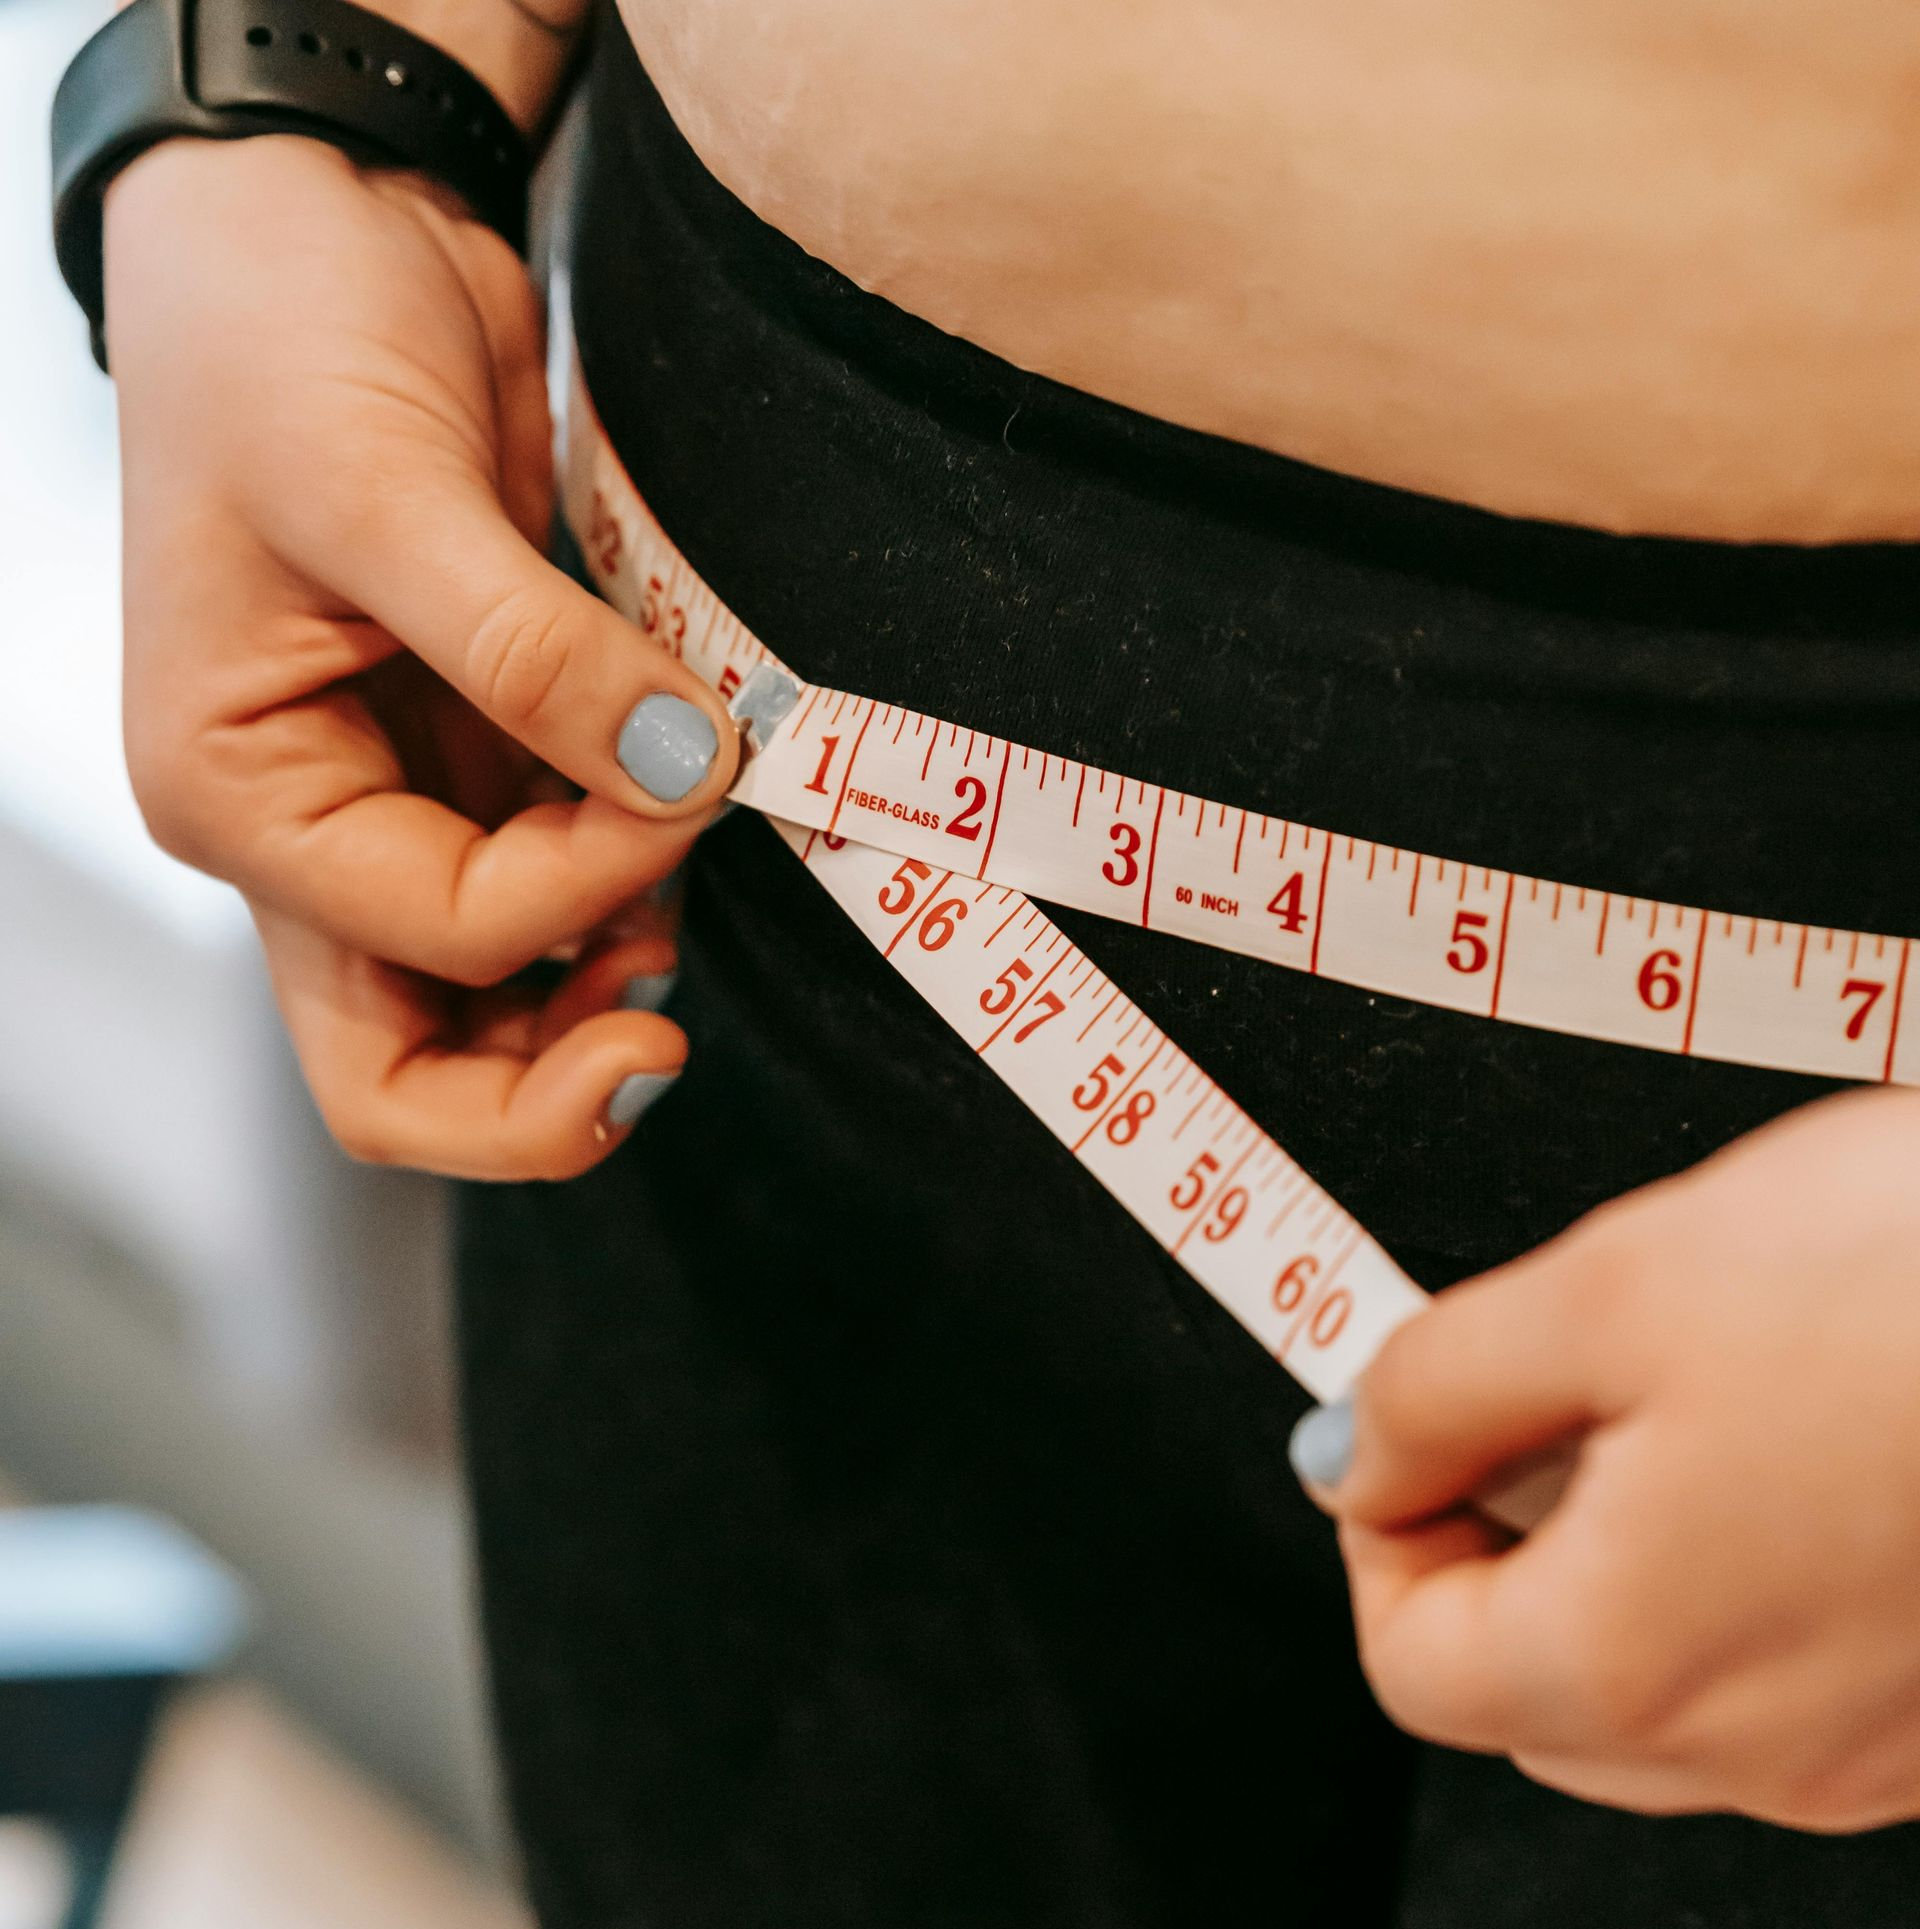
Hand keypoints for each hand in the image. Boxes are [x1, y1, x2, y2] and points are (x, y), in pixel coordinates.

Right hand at [105, 134, 738, 1177]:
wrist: (320, 227)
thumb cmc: (277, 338)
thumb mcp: (382, 491)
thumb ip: (529, 652)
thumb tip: (680, 772)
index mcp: (239, 792)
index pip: (431, 936)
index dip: (580, 884)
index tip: (686, 772)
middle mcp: (315, 826)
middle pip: (412, 1068)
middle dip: (544, 1090)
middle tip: (662, 1043)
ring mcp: (405, 799)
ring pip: (494, 999)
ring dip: (598, 987)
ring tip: (679, 912)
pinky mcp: (485, 752)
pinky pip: (558, 884)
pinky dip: (625, 893)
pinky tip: (675, 845)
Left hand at [1297, 1088, 1919, 1830]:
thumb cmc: (1916, 1288)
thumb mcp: (1602, 1290)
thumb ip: (1433, 1388)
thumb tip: (1352, 1450)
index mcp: (1635, 1665)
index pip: (1410, 1665)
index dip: (1380, 1529)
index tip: (1404, 1431)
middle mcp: (1763, 1749)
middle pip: (1527, 1689)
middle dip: (1494, 1542)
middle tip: (1534, 1399)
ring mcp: (1873, 1744)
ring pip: (1657, 1685)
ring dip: (1614, 1555)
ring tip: (1673, 1398)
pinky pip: (1785, 1671)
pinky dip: (1736, 1572)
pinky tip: (1784, 1442)